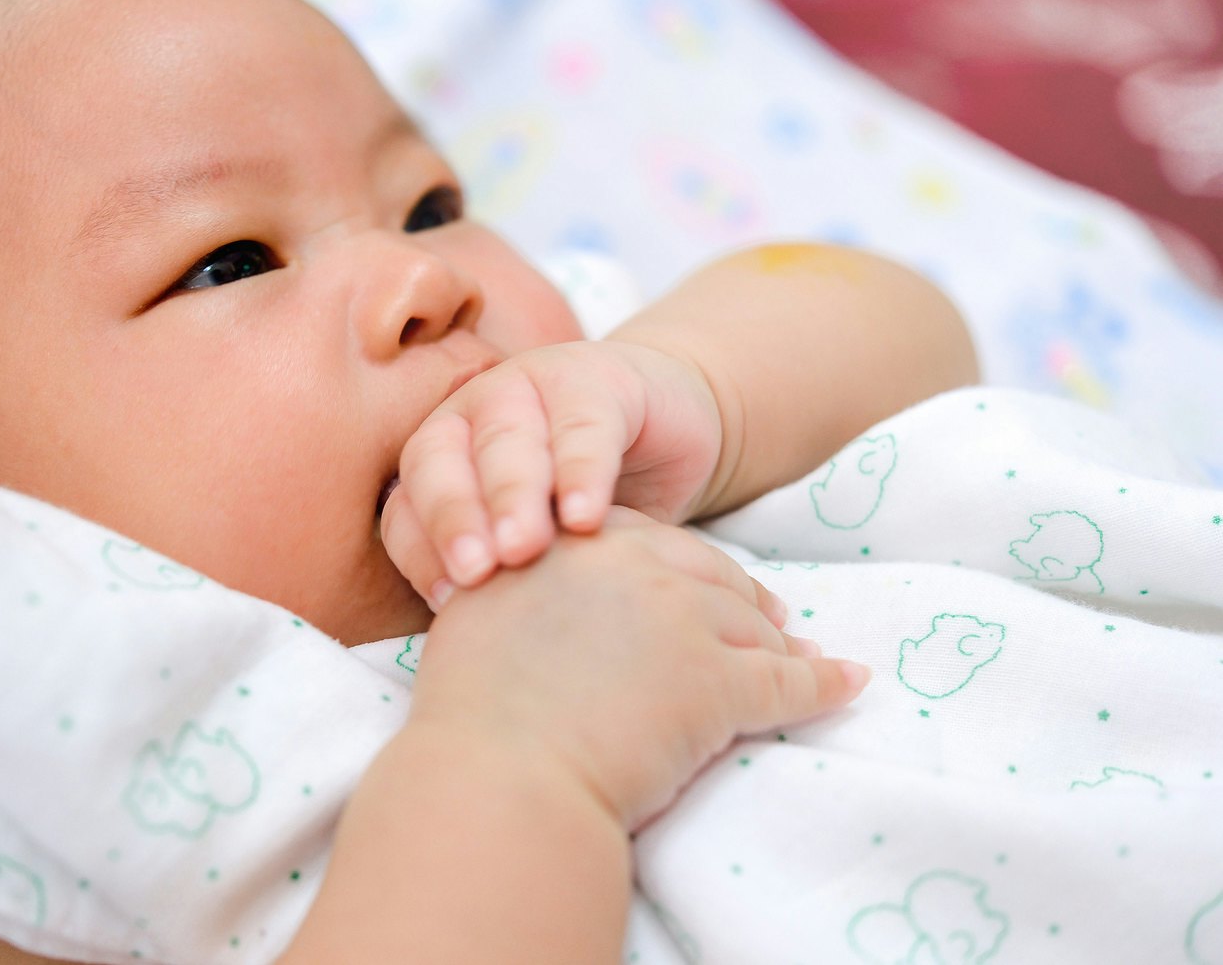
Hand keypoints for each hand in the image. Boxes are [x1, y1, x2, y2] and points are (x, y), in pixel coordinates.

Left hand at [380, 340, 721, 601]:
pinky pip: (583, 424)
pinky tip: (586, 516)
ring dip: (512, 493)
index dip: (420, 551)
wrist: (669, 430)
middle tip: (477, 572)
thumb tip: (477, 649)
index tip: (447, 603)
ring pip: (506, 439)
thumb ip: (505, 575)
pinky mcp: (594, 379)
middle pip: (441, 465)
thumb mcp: (542, 542)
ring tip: (524, 548)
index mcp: (440, 460)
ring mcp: (527, 386)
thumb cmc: (587, 502)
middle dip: (456, 519)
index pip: (407, 507)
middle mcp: (470, 417)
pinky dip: (582, 469)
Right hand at [408, 510, 868, 829]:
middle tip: (766, 616)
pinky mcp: (722, 680)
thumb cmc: (471, 722)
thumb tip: (539, 613)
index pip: (634, 540)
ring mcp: (678, 619)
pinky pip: (787, 683)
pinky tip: (848, 684)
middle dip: (738, 592)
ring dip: (781, 642)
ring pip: (747, 626)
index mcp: (563, 547)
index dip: (670, 563)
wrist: (497, 779)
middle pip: (702, 571)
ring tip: (802, 655)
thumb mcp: (478, 626)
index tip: (686, 581)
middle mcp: (625, 567)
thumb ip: (514, 596)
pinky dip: (823, 686)